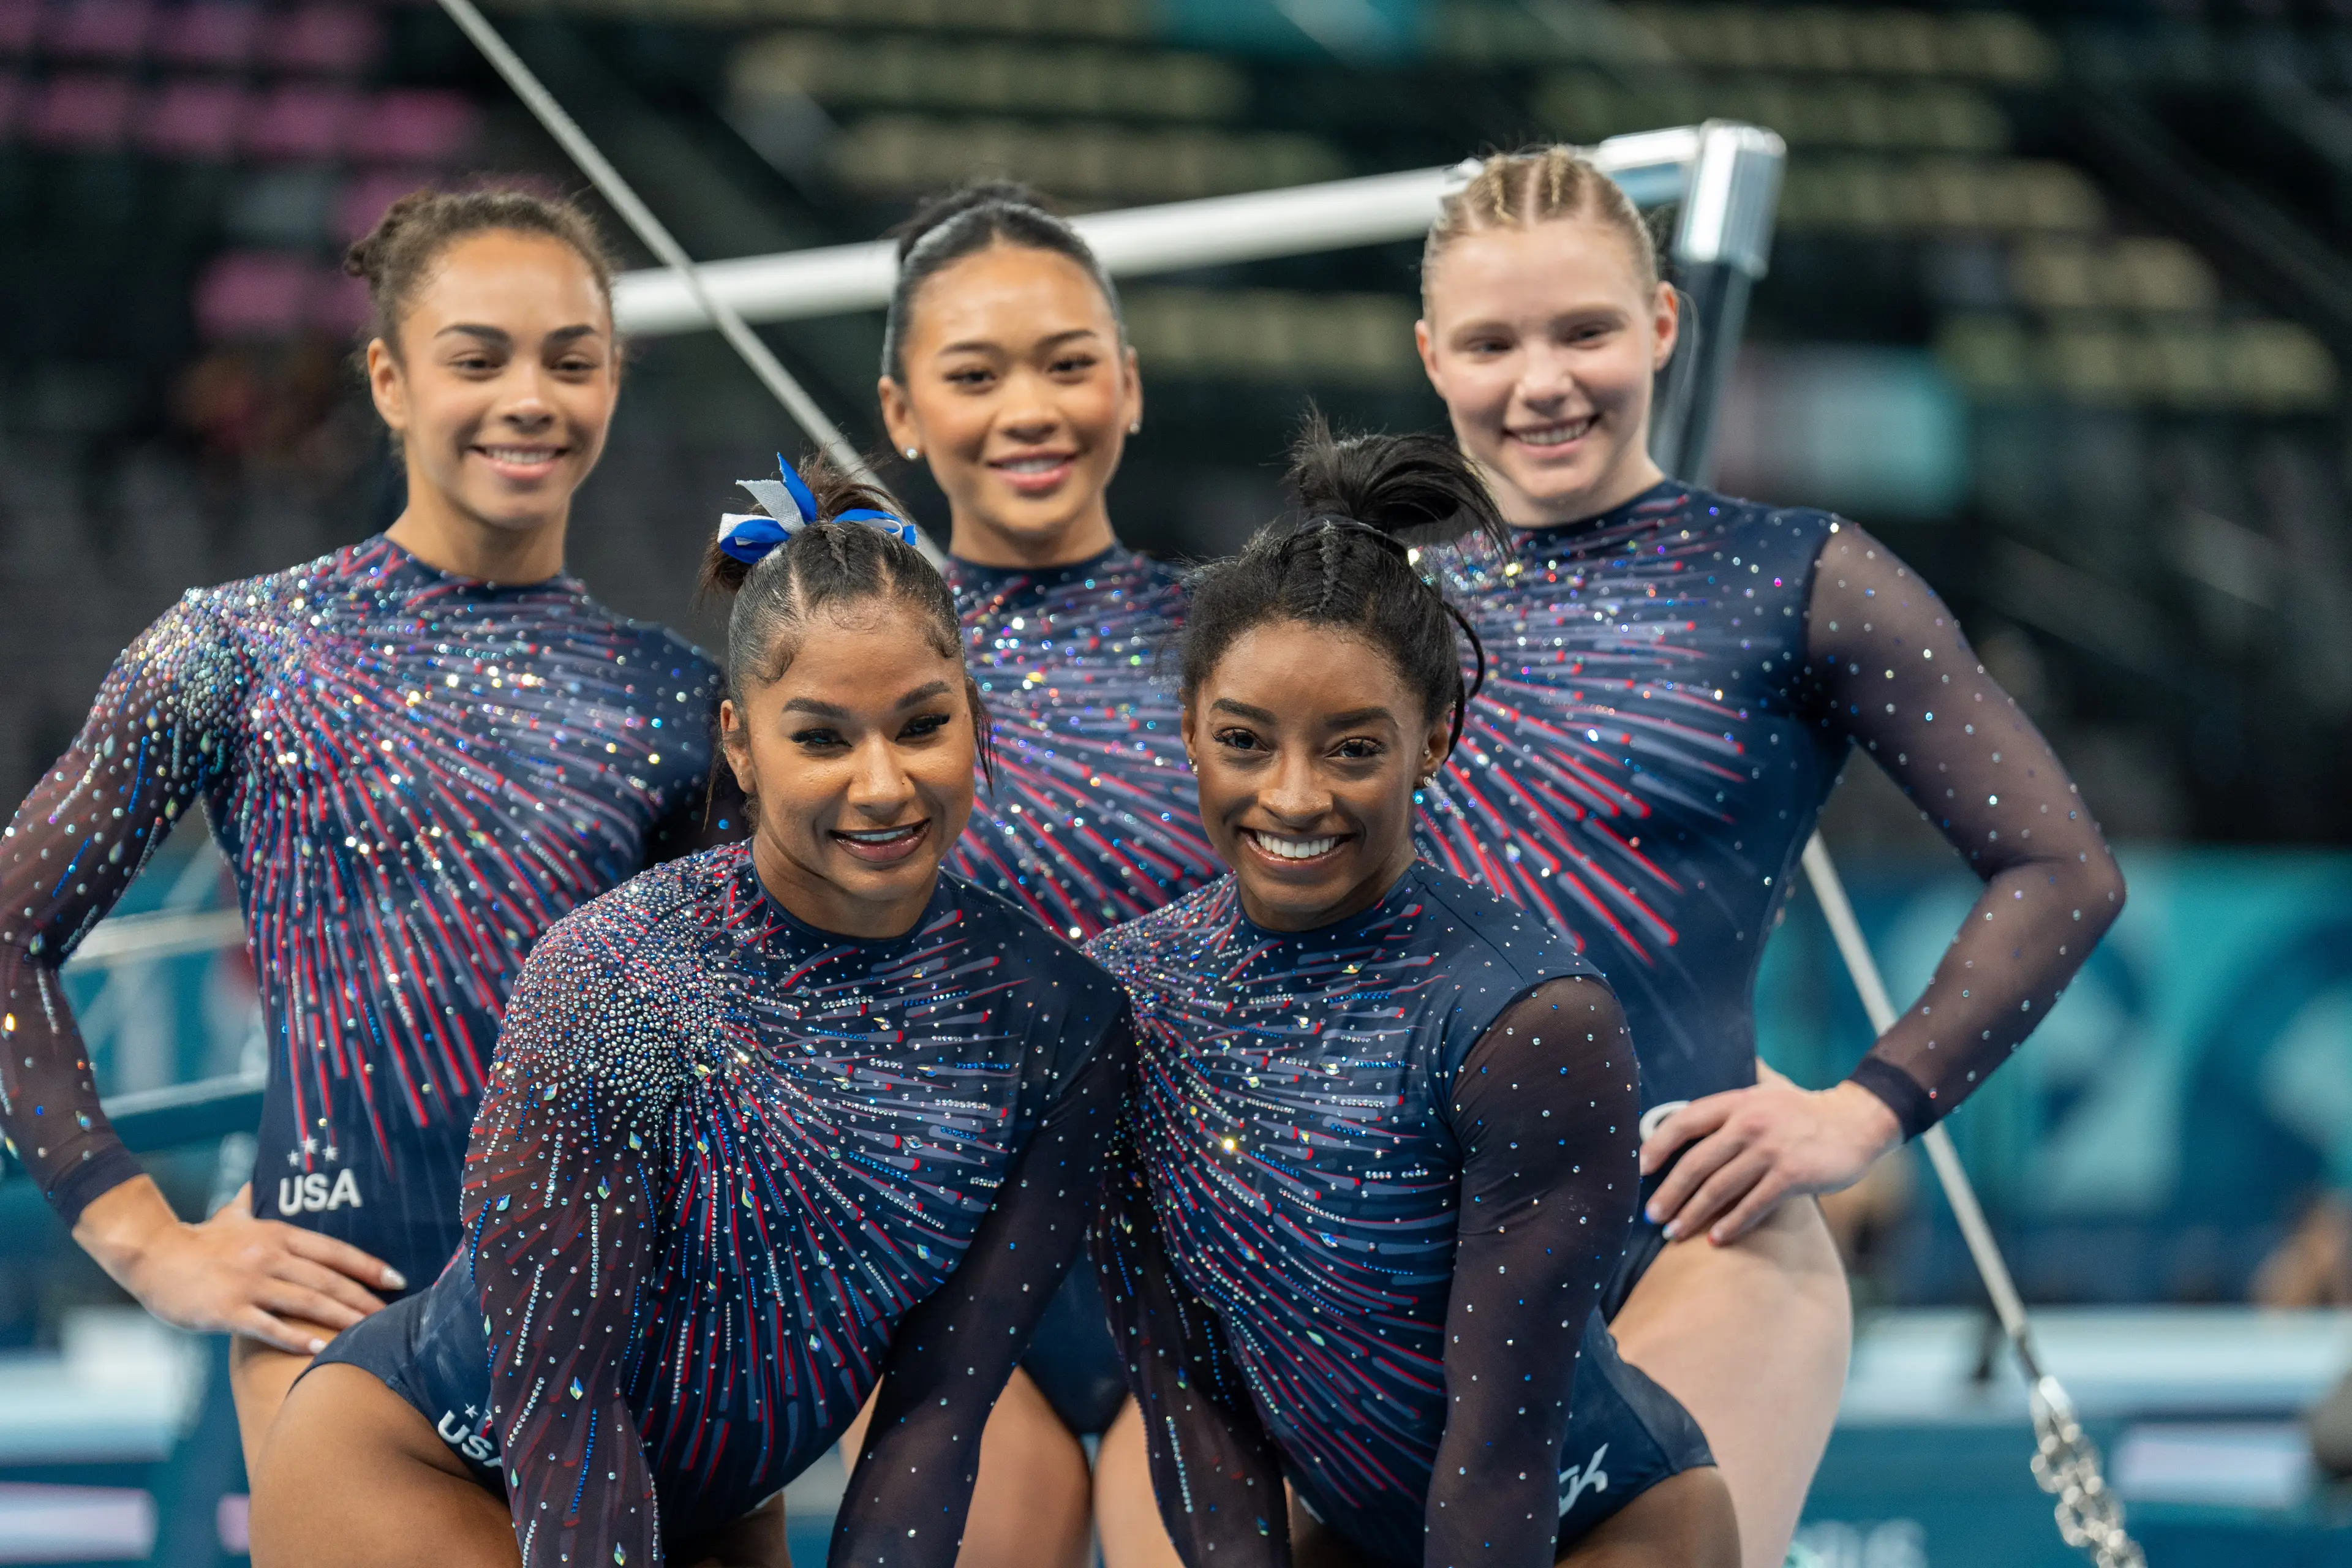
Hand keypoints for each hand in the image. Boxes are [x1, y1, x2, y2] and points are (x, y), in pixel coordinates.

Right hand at [74, 1180, 402, 1353]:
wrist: (151, 1256)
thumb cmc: (196, 1241)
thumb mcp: (230, 1215)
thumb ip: (251, 1201)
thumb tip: (257, 1180)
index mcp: (277, 1234)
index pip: (334, 1250)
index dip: (368, 1265)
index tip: (396, 1279)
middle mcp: (269, 1256)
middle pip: (327, 1279)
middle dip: (363, 1298)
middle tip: (391, 1316)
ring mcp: (249, 1284)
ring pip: (307, 1301)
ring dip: (341, 1318)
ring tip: (368, 1333)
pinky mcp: (228, 1310)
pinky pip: (270, 1326)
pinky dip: (298, 1337)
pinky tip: (321, 1348)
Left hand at [1639, 1080, 1901, 1245]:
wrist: (1857, 1120)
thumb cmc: (1803, 1111)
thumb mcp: (1765, 1092)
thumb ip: (1730, 1103)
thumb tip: (1689, 1108)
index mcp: (1737, 1102)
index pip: (1685, 1121)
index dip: (1657, 1145)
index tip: (1640, 1169)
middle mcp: (1750, 1124)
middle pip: (1696, 1163)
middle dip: (1669, 1192)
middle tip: (1652, 1216)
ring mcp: (1771, 1150)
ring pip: (1720, 1188)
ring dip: (1693, 1214)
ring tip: (1674, 1232)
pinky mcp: (1792, 1175)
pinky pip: (1753, 1205)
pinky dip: (1732, 1225)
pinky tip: (1716, 1239)